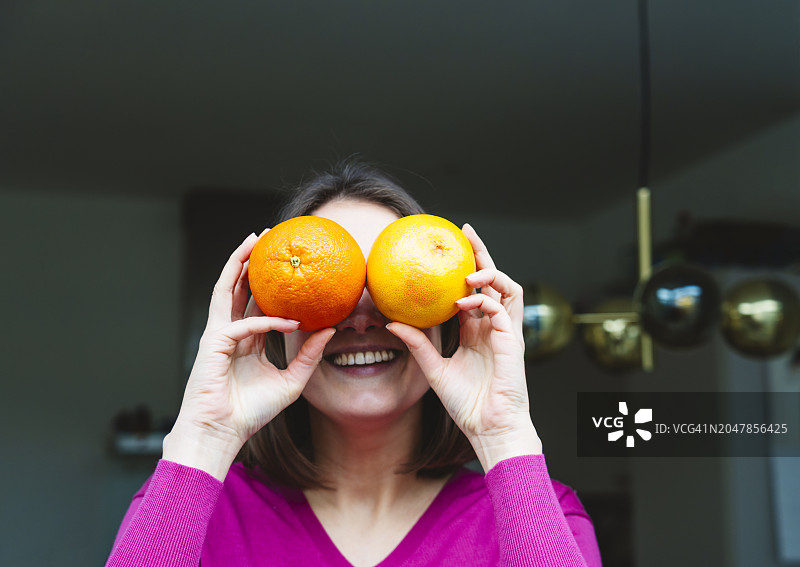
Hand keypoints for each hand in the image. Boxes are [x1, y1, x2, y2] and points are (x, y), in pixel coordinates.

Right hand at [164, 231, 334, 479]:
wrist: (222, 435)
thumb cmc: (251, 413)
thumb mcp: (292, 381)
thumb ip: (309, 355)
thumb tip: (331, 330)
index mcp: (246, 340)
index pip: (256, 302)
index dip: (268, 282)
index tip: (286, 263)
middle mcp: (230, 332)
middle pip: (237, 287)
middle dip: (248, 260)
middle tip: (266, 237)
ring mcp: (219, 336)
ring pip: (226, 291)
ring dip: (238, 265)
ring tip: (254, 243)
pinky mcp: (213, 346)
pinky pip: (241, 324)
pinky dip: (265, 320)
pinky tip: (288, 320)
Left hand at [387, 223, 540, 470]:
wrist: (489, 429)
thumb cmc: (467, 405)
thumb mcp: (434, 369)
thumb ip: (418, 345)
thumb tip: (391, 322)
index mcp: (478, 332)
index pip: (474, 292)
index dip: (465, 269)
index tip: (448, 248)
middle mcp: (494, 328)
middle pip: (494, 282)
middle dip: (483, 255)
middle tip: (465, 233)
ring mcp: (506, 334)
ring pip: (509, 289)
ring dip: (491, 274)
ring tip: (469, 270)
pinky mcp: (513, 343)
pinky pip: (503, 311)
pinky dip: (485, 301)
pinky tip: (465, 300)